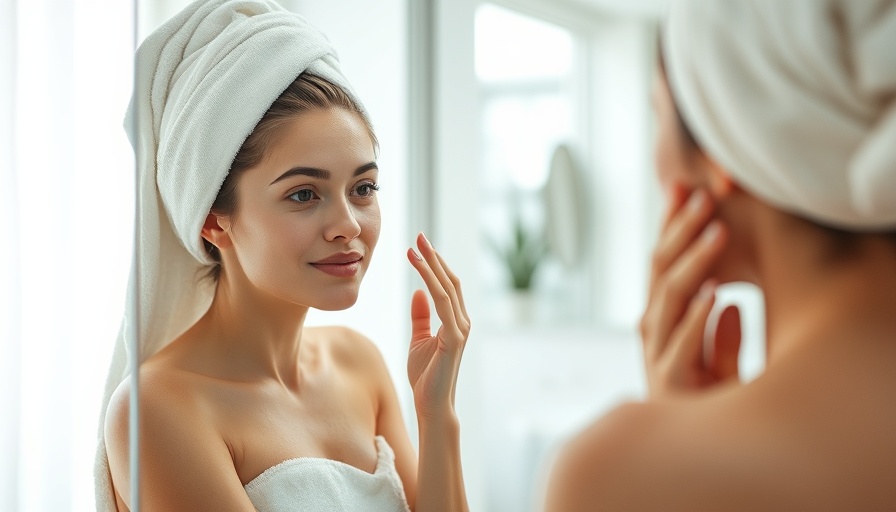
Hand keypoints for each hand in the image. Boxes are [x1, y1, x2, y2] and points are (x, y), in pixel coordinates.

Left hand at [406, 233, 470, 420]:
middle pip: (450, 281)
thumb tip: (418, 291)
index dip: (435, 264)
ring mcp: (460, 328)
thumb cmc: (426, 375)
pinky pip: (442, 303)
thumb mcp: (419, 339)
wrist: (431, 404)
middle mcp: (462, 321)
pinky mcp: (454, 338)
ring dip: (430, 266)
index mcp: (456, 321)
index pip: (448, 285)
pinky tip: (419, 271)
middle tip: (418, 236)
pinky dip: (430, 284)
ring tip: (415, 247)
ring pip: (447, 288)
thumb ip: (421, 316)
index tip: (419, 246)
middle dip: (434, 257)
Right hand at [640, 186, 741, 397]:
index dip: (673, 228)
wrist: (690, 460)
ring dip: (693, 265)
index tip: (687, 189)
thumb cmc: (708, 410)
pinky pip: (682, 348)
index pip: (663, 265)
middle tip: (703, 195)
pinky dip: (699, 320)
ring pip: (668, 304)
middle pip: (659, 276)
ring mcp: (658, 361)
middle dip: (679, 233)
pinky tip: (717, 294)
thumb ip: (720, 337)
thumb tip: (730, 301)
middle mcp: (652, 337)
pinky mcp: (670, 387)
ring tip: (717, 232)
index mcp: (661, 325)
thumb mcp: (719, 367)